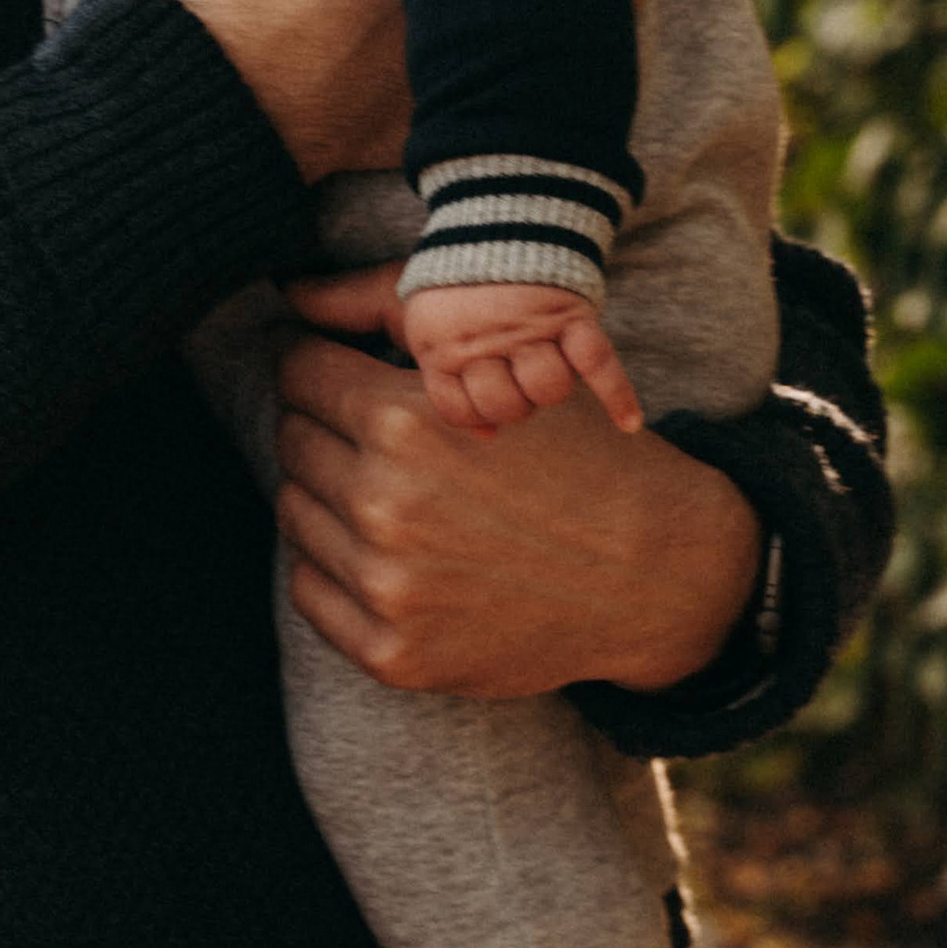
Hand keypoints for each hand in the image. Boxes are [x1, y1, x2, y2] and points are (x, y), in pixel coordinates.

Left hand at [272, 278, 761, 694]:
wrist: (654, 574)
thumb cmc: (579, 453)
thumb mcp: (505, 362)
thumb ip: (388, 312)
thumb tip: (292, 294)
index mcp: (402, 423)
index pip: (299, 372)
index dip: (323, 367)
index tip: (345, 378)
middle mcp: (383, 505)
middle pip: (293, 440)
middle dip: (329, 428)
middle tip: (379, 440)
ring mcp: (386, 587)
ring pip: (295, 512)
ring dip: (328, 496)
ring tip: (392, 494)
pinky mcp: (392, 653)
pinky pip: (308, 590)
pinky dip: (333, 567)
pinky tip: (387, 551)